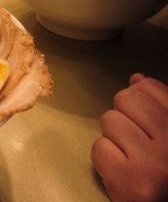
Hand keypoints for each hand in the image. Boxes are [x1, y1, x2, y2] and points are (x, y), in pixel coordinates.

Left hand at [92, 74, 167, 201]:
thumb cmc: (161, 170)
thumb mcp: (167, 133)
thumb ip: (157, 105)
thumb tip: (136, 79)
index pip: (149, 87)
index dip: (139, 99)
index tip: (145, 121)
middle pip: (125, 98)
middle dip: (123, 116)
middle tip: (136, 141)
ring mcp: (153, 163)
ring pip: (109, 120)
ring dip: (112, 137)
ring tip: (129, 156)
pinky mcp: (130, 181)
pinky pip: (99, 147)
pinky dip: (104, 158)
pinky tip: (121, 170)